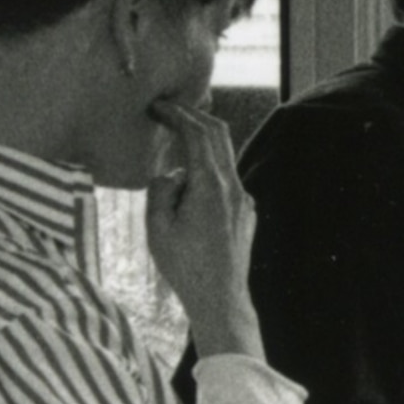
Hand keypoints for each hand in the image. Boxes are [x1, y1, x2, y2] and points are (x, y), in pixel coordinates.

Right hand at [144, 100, 261, 359]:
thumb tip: (173, 174)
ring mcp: (243, 199)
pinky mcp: (246, 212)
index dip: (177, 115)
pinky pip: (226, 178)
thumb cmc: (185, 266)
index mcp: (210, 185)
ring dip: (202, 140)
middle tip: (168, 109)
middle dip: (193, 116)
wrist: (220, 297)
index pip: (198, 134)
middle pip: (218, 135)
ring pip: (224, 156)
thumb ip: (161, 189)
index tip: (158, 106)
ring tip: (176, 134)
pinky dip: (208, 164)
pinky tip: (190, 173)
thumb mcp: (157, 226)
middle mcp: (233, 187)